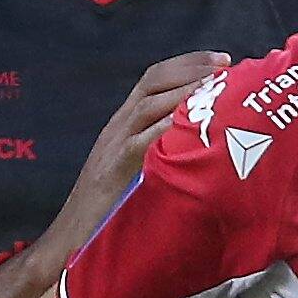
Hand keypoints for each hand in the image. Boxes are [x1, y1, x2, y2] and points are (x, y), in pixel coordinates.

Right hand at [59, 50, 233, 247]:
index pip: (154, 80)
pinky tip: (189, 121)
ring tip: (214, 84)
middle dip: (191, 67)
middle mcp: (119, 126)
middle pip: (153, 81)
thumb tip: (202, 141)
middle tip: (225, 63)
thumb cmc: (111, 208)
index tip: (221, 60)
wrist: (72, 236)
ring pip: (148, 104)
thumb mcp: (138, 167)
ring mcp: (114, 145)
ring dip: (183, 90)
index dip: (187, 65)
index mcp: (124, 123)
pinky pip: (140, 141)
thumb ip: (160, 148)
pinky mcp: (115, 169)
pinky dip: (164, 127)